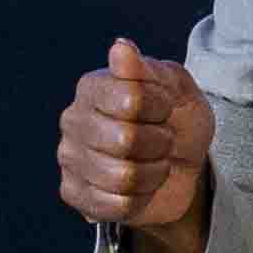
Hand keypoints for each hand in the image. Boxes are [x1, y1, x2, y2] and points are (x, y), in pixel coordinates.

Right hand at [56, 33, 213, 252]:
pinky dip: (141, 198)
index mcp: (92, 86)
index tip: (166, 108)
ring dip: (153, 173)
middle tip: (162, 139)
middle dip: (159, 143)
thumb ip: (148, 69)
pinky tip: (140, 187)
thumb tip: (119, 47)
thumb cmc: (176, 120)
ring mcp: (69, 158)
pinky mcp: (74, 194)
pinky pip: (116, 205)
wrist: (183, 166)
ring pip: (123, 177)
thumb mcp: (177, 89)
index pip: (130, 98)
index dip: (161, 107)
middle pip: (125, 140)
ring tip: (153, 163)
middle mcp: (73, 119)